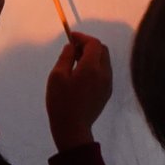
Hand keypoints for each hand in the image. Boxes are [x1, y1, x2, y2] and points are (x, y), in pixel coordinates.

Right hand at [46, 32, 113, 149]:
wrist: (73, 128)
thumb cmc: (61, 101)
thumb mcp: (57, 76)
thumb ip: (65, 57)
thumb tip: (72, 46)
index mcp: (91, 67)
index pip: (93, 43)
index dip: (82, 37)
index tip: (70, 37)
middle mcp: (104, 73)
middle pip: (102, 49)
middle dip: (89, 44)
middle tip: (73, 49)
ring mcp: (108, 83)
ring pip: (105, 60)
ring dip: (93, 55)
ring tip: (76, 61)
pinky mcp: (107, 92)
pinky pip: (104, 71)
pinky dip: (96, 66)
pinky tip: (82, 74)